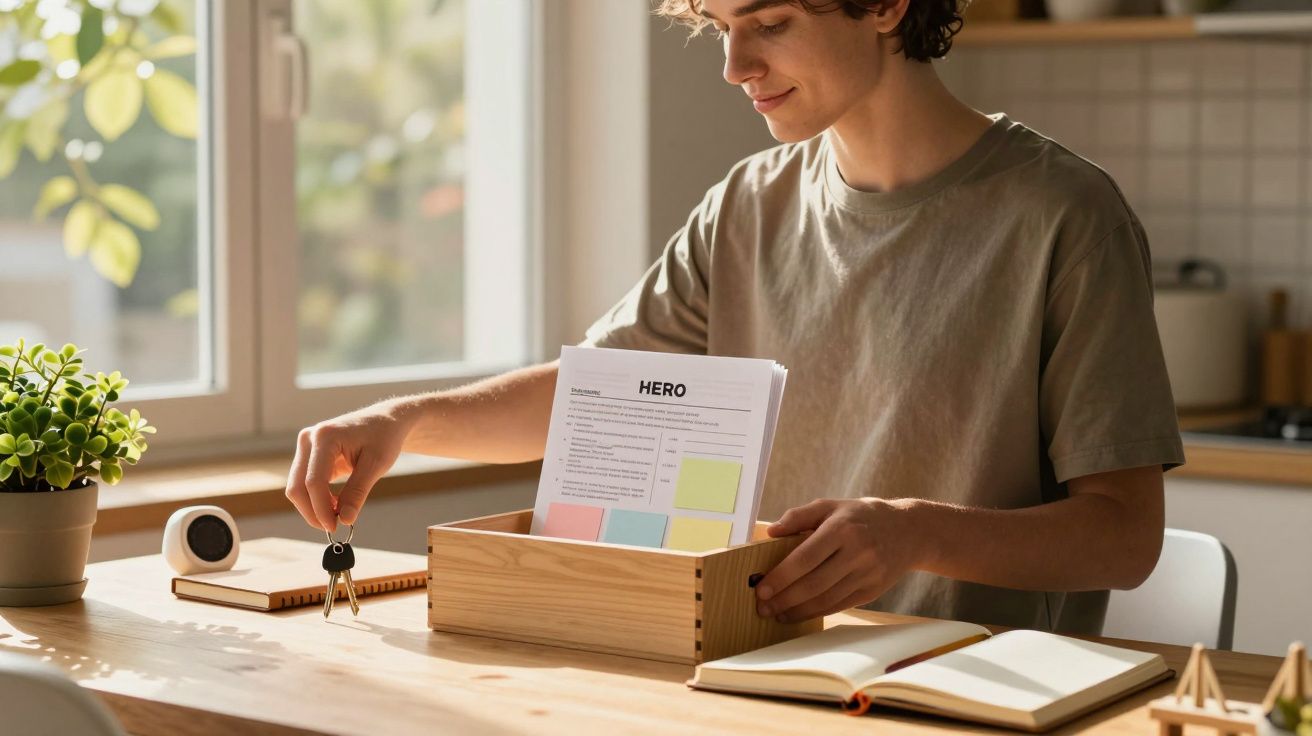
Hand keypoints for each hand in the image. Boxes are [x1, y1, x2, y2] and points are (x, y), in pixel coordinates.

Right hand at [284, 401, 412, 530]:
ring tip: (340, 514)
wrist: (385, 421)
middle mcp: (309, 439)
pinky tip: (336, 504)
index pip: (313, 481)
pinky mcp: (309, 455)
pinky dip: (317, 499)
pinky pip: (305, 484)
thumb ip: (358, 492)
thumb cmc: (384, 438)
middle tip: (334, 527)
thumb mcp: (376, 465)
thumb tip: (344, 520)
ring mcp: (306, 446)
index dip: (321, 509)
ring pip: (297, 487)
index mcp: (324, 436)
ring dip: (314, 506)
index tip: (335, 527)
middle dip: (313, 511)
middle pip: (297, 486)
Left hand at [754, 498, 921, 623]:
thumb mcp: (831, 506)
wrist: (908, 531)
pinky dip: (816, 613)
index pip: (805, 558)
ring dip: (798, 611)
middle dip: (784, 599)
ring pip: (826, 600)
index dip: (781, 576)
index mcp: (842, 528)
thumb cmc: (860, 516)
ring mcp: (868, 574)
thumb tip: (770, 532)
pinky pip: (839, 605)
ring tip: (777, 614)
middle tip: (762, 607)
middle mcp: (857, 552)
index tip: (761, 589)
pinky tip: (799, 614)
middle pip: (814, 583)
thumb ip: (799, 516)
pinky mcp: (873, 591)